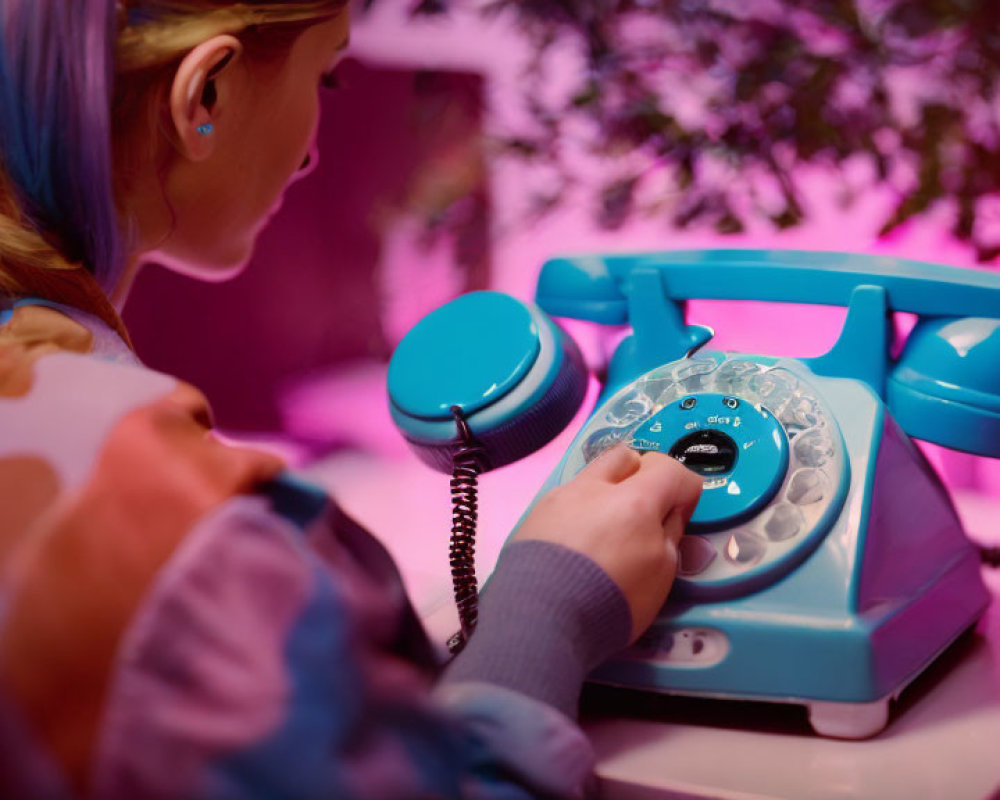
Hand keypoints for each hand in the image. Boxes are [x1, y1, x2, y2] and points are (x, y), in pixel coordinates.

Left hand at [513, 444, 702, 641]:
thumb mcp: (661, 575)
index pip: (670, 469)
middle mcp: (594, 487)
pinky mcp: (535, 515)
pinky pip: (565, 500)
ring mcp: (559, 497)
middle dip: (642, 475)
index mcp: (634, 499)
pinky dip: (578, 513)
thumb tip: (668, 513)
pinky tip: (575, 546)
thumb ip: (669, 534)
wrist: (539, 619)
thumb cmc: (612, 601)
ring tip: (606, 532)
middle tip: (643, 512)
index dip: (684, 490)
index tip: (680, 516)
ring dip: (607, 494)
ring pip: (591, 476)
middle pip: (626, 456)